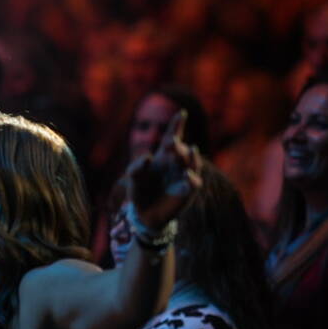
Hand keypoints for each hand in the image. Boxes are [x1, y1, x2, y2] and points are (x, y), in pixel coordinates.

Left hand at [126, 110, 202, 229]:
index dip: (177, 125)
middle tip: (171, 142)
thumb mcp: (133, 178)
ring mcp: (183, 177)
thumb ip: (136, 167)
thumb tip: (148, 157)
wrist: (144, 215)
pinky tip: (187, 175)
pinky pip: (194, 183)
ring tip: (188, 150)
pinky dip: (192, 178)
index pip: (173, 137)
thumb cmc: (140, 191)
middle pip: (181, 149)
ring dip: (190, 157)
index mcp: (164, 156)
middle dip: (178, 145)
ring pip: (193, 163)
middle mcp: (176, 164)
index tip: (181, 113)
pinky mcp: (187, 192)